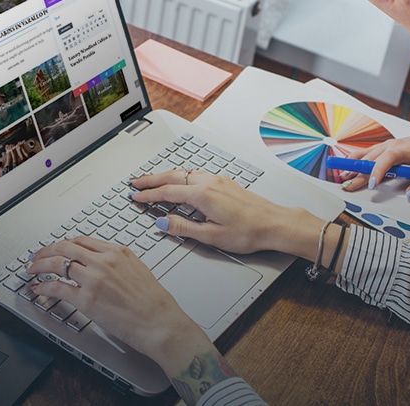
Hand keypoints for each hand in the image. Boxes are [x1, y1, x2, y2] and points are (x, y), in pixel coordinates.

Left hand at [27, 236, 214, 374]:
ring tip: (32, 269)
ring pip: (57, 264)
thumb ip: (118, 263)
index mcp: (118, 251)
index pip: (82, 240)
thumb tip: (101, 266)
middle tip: (36, 256)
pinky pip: (57, 288)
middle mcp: (105, 261)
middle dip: (46, 251)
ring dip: (39, 266)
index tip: (56, 248)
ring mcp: (94, 279)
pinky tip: (38, 289)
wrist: (160, 322)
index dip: (64, 243)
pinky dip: (43, 287)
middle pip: (65, 248)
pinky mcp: (87, 299)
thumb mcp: (138, 270)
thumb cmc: (154, 302)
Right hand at [130, 169, 317, 255]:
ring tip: (153, 181)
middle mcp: (209, 182)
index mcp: (202, 195)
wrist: (275, 224)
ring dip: (166, 176)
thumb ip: (183, 228)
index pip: (167, 192)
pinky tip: (181, 182)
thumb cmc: (249, 232)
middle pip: (172, 176)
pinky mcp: (225, 182)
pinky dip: (181, 176)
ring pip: (184, 173)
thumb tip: (162, 223)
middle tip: (135, 182)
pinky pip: (196, 174)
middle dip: (151, 179)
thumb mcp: (211, 236)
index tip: (135, 197)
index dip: (148, 195)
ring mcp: (218, 180)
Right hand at [340, 134, 409, 200]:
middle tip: (348, 183)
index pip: (389, 157)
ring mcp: (391, 144)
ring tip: (343, 173)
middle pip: (373, 157)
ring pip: (369, 153)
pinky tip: (350, 162)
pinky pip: (371, 151)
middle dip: (359, 171)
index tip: (372, 184)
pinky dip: (359, 158)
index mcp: (408, 148)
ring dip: (355, 163)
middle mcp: (396, 144)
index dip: (378, 170)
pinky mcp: (389, 146)